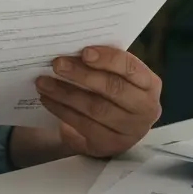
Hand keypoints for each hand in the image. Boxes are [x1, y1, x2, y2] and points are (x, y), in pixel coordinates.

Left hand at [35, 45, 161, 157]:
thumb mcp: (116, 77)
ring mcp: (130, 130)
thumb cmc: (112, 92)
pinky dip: (62, 110)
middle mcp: (146, 108)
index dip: (109, 59)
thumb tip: (71, 48)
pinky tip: (47, 99)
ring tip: (43, 82)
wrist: (113, 129)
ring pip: (95, 109)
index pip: (132, 68)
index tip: (84, 52)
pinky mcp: (110, 144)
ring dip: (65, 93)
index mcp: (149, 84)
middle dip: (82, 75)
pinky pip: (83, 125)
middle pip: (113, 89)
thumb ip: (103, 64)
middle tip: (57, 64)